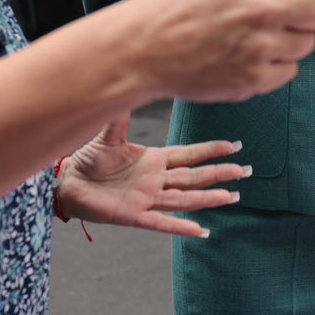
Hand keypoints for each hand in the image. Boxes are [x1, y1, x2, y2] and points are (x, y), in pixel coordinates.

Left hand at [59, 115, 244, 236]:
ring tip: (232, 196)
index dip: (210, 151)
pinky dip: (180, 227)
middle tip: (245, 172)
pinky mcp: (134, 215)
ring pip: (184, 199)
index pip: (189, 155)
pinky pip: (161, 223)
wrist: (68, 183)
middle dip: (219, 174)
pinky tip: (200, 230)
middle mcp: (156, 180)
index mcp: (154, 160)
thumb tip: (129, 84)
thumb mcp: (108, 136)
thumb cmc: (88, 159)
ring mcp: (147, 199)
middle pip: (194, 177)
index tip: (234, 146)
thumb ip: (122, 118)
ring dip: (208, 198)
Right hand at [131, 0, 314, 102]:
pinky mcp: (254, 79)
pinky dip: (274, 67)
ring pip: (307, 45)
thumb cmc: (180, 7)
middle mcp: (261, 9)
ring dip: (291, 41)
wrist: (144, 49)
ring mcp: (259, 47)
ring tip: (254, 38)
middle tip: (286, 14)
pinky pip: (289, 72)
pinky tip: (245, 58)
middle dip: (311, 13)